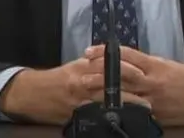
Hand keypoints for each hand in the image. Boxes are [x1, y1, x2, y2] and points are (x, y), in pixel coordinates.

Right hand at [0, 57, 151, 125]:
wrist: (35, 93)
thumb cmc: (59, 78)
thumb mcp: (77, 66)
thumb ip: (95, 65)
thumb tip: (117, 62)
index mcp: (84, 67)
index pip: (109, 66)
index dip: (126, 70)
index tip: (143, 75)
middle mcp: (82, 82)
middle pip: (110, 86)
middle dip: (130, 93)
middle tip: (149, 100)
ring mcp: (79, 100)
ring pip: (105, 102)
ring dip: (125, 107)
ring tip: (142, 112)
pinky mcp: (76, 113)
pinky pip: (95, 115)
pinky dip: (109, 117)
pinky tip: (121, 121)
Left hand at [84, 45, 183, 126]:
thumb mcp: (167, 66)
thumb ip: (146, 65)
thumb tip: (125, 63)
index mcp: (155, 65)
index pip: (125, 55)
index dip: (106, 52)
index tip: (90, 51)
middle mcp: (152, 81)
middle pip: (121, 74)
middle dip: (99, 72)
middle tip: (81, 70)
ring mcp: (153, 99)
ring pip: (124, 93)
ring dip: (103, 90)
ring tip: (86, 88)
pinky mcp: (156, 115)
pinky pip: (135, 111)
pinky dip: (120, 108)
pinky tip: (107, 108)